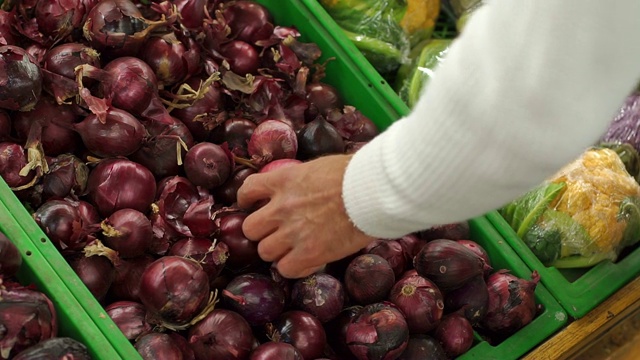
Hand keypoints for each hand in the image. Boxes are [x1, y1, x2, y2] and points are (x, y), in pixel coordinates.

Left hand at [237, 154, 375, 277]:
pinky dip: (293, 267)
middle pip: (250, 228)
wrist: (374, 190)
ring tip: (293, 249)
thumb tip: (301, 189)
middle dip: (262, 232)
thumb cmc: (355, 174)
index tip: (253, 205)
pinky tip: (305, 261)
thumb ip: (302, 181)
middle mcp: (282, 207)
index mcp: (284, 180)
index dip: (247, 200)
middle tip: (276, 232)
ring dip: (277, 252)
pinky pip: (286, 269)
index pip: (248, 189)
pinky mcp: (310, 252)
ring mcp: (294, 231)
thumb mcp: (319, 167)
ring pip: (265, 252)